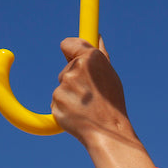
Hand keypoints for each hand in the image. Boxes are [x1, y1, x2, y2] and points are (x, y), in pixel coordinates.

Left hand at [52, 37, 154, 167]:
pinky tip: (78, 114)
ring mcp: (64, 86)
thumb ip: (100, 54)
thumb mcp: (110, 74)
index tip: (69, 54)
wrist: (107, 132)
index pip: (67, 43)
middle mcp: (75, 68)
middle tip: (89, 93)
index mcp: (90, 57)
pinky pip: (57, 100)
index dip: (69, 49)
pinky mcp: (55, 102)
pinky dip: (65, 106)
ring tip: (86, 106)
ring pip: (62, 86)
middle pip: (66, 68)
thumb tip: (97, 36)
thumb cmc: (112, 102)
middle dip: (74, 79)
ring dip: (70, 94)